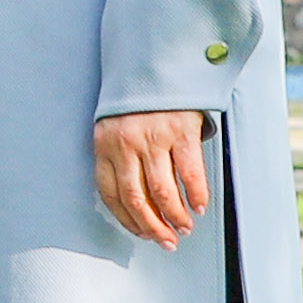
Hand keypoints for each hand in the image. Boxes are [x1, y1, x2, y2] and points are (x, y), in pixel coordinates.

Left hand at [94, 110, 212, 249]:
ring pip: (163, 192)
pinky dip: (196, 195)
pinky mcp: (180, 130)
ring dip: (175, 217)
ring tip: (184, 228)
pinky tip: (199, 206)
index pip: (110, 194)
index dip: (127, 219)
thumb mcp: (115, 125)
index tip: (142, 233)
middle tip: (167, 242)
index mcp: (104, 144)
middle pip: (137, 198)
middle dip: (153, 227)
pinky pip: (189, 173)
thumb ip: (119, 156)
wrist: (158, 60)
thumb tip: (138, 202)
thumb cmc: (137, 99)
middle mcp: (125, 143)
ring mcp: (153, 137)